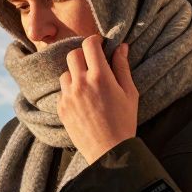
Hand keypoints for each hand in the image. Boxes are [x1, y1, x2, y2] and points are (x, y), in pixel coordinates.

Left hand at [58, 36, 138, 162]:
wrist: (109, 151)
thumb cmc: (123, 121)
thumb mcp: (129, 92)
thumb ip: (123, 67)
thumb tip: (121, 47)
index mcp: (100, 76)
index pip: (89, 44)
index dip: (94, 41)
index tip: (99, 45)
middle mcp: (81, 83)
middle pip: (73, 54)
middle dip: (83, 55)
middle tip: (93, 64)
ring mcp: (68, 96)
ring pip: (65, 72)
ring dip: (75, 74)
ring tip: (88, 85)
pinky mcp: (61, 108)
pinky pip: (62, 91)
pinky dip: (70, 91)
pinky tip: (83, 101)